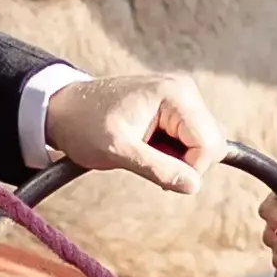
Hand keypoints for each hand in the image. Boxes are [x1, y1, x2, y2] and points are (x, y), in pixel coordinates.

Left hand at [41, 70, 220, 194]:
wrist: (64, 109)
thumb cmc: (84, 125)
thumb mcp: (118, 151)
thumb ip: (157, 168)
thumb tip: (193, 186)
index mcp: (175, 95)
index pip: (209, 145)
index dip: (190, 170)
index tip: (158, 177)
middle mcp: (185, 91)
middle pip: (212, 144)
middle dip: (187, 164)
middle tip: (148, 164)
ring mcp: (182, 97)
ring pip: (205, 143)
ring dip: (180, 160)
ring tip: (146, 155)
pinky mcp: (176, 108)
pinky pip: (192, 138)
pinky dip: (176, 153)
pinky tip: (152, 150)